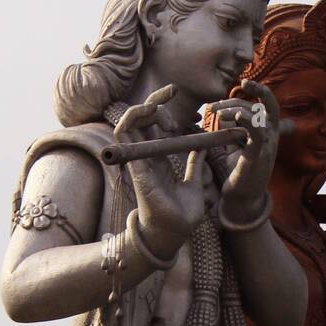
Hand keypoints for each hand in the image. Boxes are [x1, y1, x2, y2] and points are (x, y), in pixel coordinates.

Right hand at [113, 85, 206, 255]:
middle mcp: (146, 156)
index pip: (155, 126)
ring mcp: (138, 159)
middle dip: (156, 99)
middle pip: (143, 119)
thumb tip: (202, 148)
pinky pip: (124, 133)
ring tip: (164, 109)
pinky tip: (150, 112)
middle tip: (174, 92)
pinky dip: (133, 116)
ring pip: (130, 121)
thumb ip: (195, 165)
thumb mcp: (195, 184)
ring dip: (145, 107)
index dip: (163, 107)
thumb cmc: (182, 215)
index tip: (178, 95)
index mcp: (160, 159)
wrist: (174, 233)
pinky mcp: (134, 163)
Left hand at [206, 79, 279, 217]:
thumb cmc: (238, 171)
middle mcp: (271, 137)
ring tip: (215, 114)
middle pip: (259, 106)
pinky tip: (235, 116)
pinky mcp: (258, 156)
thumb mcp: (234, 145)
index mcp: (267, 132)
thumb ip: (231, 128)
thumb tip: (219, 113)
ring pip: (257, 116)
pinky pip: (257, 134)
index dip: (260, 90)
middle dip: (237, 99)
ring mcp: (267, 146)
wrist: (242, 198)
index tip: (244, 81)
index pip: (269, 104)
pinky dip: (248, 121)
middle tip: (213, 106)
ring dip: (234, 109)